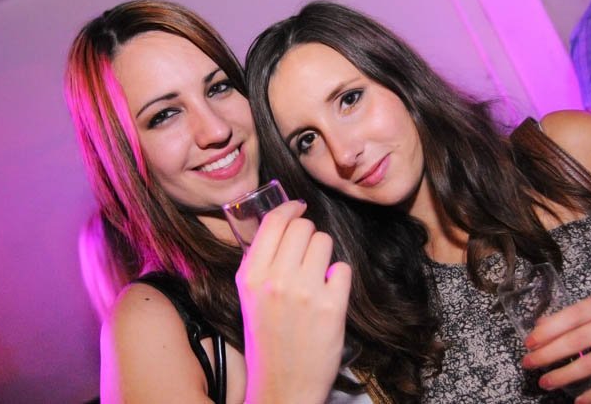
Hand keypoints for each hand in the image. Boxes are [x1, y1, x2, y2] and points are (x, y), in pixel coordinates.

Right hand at [236, 200, 351, 403]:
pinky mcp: (331, 306)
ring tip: (316, 277)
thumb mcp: (249, 296)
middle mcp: (275, 279)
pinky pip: (341, 268)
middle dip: (309, 235)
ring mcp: (304, 291)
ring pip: (324, 242)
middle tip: (307, 254)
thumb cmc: (267, 338)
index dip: (290, 208)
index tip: (299, 207)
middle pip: (303, 227)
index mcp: (251, 275)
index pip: (274, 222)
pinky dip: (338, 279)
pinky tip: (328, 295)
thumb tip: (281, 222)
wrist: (282, 384)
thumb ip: (260, 260)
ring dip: (324, 255)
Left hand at [522, 289, 590, 402]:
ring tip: (546, 382)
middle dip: (548, 354)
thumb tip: (543, 326)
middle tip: (529, 363)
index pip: (573, 315)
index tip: (529, 342)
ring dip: (565, 375)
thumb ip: (582, 315)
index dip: (548, 330)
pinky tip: (580, 401)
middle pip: (578, 339)